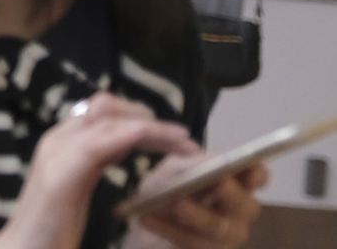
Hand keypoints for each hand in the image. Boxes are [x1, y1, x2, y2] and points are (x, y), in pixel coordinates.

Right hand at [0, 94, 199, 248]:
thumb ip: (92, 164)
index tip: (173, 135)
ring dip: (149, 127)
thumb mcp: (77, 188)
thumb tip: (118, 148)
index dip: (140, 117)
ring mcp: (56, 155)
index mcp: (62, 143)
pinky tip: (147, 137)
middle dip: (148, 117)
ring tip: (182, 140)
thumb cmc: (49, 230)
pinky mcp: (59, 177)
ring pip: (106, 122)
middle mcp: (57, 140)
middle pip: (106, 108)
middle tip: (184, 138)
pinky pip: (95, 146)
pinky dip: (124, 136)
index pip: (103, 114)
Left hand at [125, 156, 266, 248]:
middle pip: (245, 205)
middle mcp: (238, 211)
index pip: (257, 177)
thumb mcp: (172, 169)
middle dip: (231, 194)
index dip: (256, 173)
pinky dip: (169, 229)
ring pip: (219, 228)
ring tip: (177, 204)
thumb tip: (209, 161)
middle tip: (218, 182)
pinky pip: (194, 244)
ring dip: (198, 215)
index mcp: (235, 183)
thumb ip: (190, 164)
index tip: (247, 167)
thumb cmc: (167, 186)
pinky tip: (147, 218)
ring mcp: (225, 237)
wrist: (145, 217)